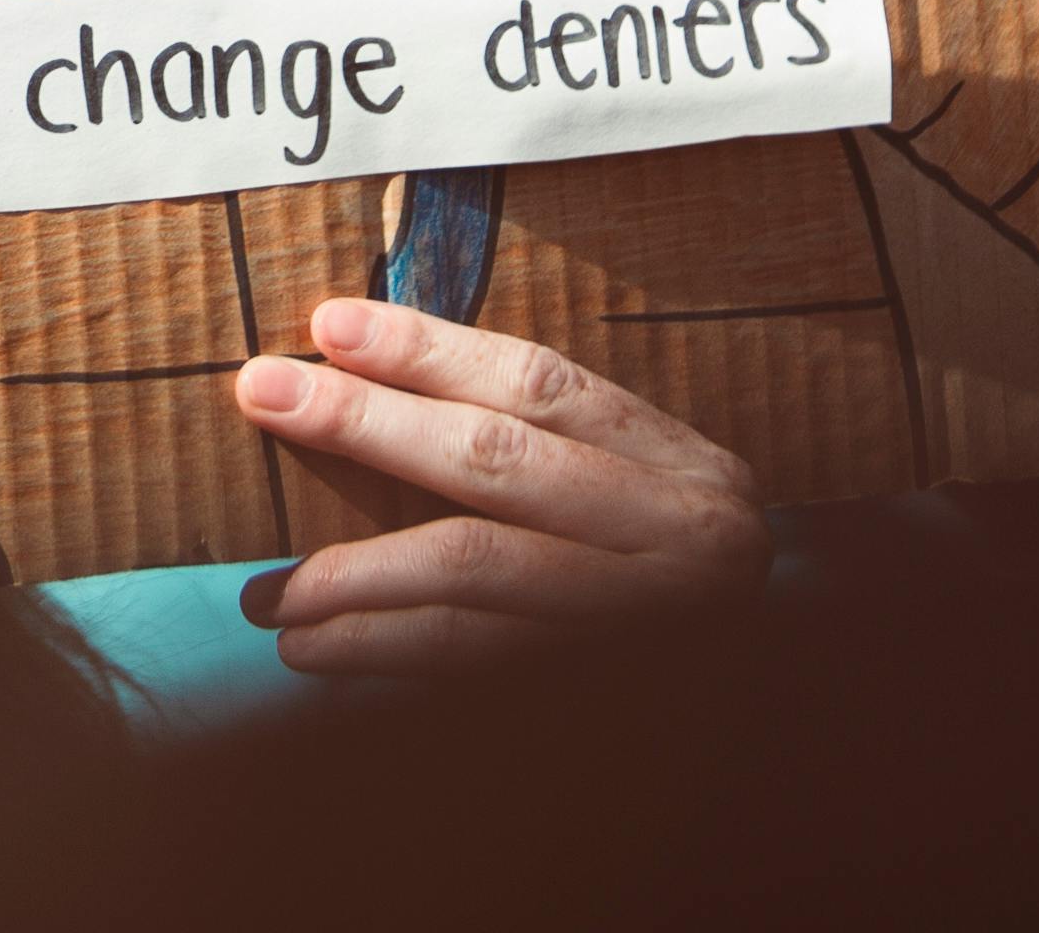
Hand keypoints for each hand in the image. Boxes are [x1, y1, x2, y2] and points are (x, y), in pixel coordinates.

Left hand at [224, 296, 769, 677]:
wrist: (776, 714)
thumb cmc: (671, 586)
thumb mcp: (643, 501)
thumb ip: (543, 452)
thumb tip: (375, 382)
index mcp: (683, 468)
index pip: (539, 384)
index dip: (430, 349)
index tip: (329, 324)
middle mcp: (677, 538)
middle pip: (494, 464)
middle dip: (366, 424)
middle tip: (262, 394)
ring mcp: (643, 622)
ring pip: (472, 574)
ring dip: (353, 575)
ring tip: (265, 589)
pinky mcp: (599, 695)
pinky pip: (468, 665)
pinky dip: (382, 651)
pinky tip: (314, 648)